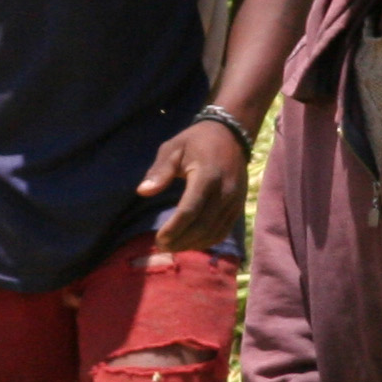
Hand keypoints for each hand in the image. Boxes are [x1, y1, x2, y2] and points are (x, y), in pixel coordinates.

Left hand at [138, 117, 246, 252]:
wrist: (231, 135)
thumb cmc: (196, 141)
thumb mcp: (173, 148)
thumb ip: (159, 171)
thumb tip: (142, 192)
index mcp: (207, 176)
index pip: (190, 210)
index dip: (174, 228)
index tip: (158, 238)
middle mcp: (224, 191)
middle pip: (202, 226)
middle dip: (181, 241)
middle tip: (163, 247)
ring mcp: (234, 201)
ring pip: (214, 232)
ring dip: (193, 244)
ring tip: (174, 247)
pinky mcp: (239, 206)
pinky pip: (224, 230)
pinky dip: (207, 241)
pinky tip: (192, 243)